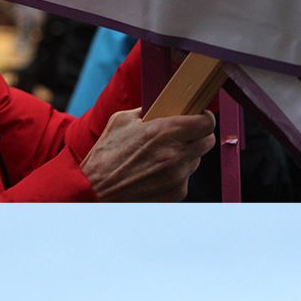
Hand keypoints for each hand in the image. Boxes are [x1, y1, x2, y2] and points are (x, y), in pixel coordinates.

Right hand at [79, 108, 216, 200]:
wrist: (93, 191)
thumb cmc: (104, 156)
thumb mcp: (121, 122)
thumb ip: (147, 112)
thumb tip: (162, 107)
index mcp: (165, 132)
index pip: (207, 122)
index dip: (203, 118)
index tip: (197, 118)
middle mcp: (176, 155)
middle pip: (207, 141)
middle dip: (197, 136)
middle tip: (182, 137)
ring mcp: (178, 176)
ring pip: (195, 161)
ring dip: (184, 157)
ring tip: (160, 158)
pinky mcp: (176, 193)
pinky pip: (185, 179)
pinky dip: (175, 175)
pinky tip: (154, 174)